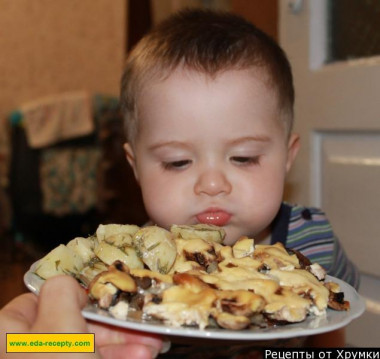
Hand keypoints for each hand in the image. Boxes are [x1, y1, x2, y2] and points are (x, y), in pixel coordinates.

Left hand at [0, 275, 164, 358]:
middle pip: (73, 325)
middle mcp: (26, 351)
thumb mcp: (58, 328)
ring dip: (124, 343)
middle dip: (113, 325)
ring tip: (153, 344)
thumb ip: (62, 293)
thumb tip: (69, 284)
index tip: (107, 297)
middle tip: (142, 324)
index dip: (77, 295)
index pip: (42, 299)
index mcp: (8, 332)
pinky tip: (143, 356)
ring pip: (88, 348)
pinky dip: (120, 358)